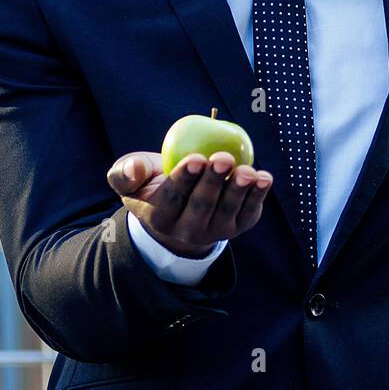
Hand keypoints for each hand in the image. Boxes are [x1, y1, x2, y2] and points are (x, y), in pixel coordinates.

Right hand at [107, 150, 271, 258]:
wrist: (180, 205)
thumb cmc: (153, 183)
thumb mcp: (130, 178)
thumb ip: (124, 173)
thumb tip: (135, 168)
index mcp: (159, 217)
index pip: (172, 198)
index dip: (184, 178)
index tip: (195, 159)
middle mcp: (187, 231)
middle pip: (201, 206)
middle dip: (213, 181)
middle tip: (222, 158)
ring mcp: (215, 231)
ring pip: (227, 211)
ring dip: (239, 191)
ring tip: (246, 171)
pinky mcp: (238, 226)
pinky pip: (249, 212)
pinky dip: (258, 196)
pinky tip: (264, 178)